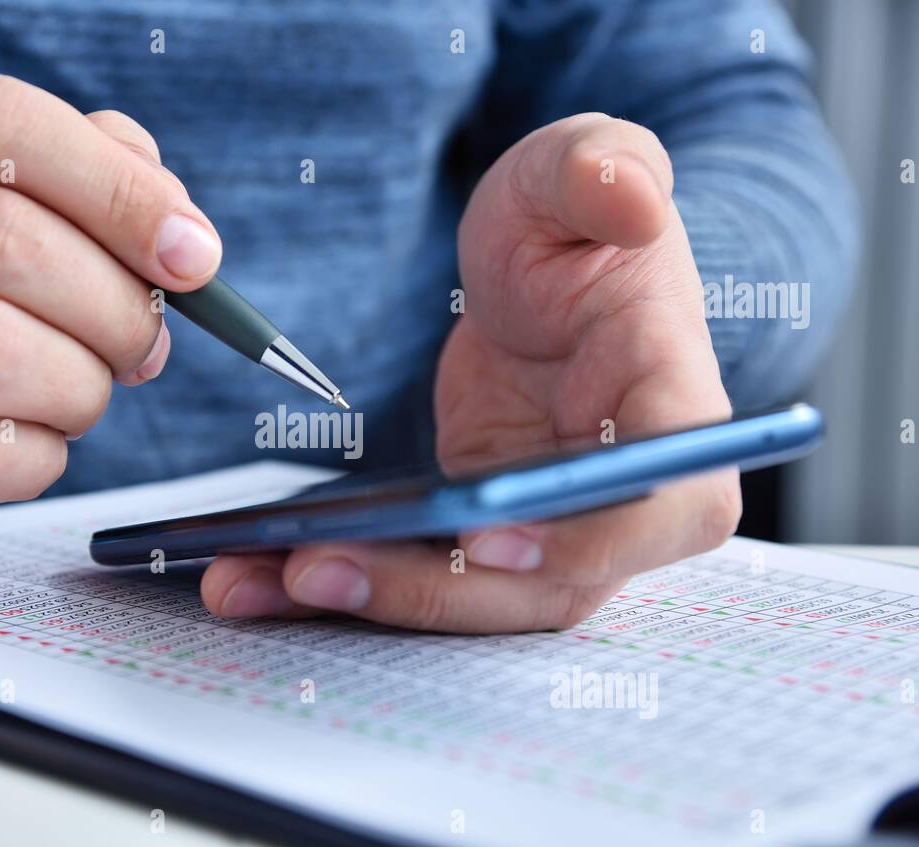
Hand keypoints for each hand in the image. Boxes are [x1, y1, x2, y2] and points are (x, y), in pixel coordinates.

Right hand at [0, 75, 221, 565]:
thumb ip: (72, 188)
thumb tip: (179, 228)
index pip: (2, 123)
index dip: (120, 189)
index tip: (196, 257)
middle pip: (7, 239)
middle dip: (116, 307)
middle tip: (145, 348)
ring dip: (80, 387)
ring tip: (80, 396)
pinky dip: (38, 457)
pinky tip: (30, 444)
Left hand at [202, 113, 739, 633]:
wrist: (535, 279)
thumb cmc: (570, 222)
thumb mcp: (579, 170)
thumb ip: (606, 171)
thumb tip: (633, 199)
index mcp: (671, 406)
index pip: (669, 504)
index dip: (592, 539)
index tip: (487, 533)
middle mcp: (618, 494)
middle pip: (549, 585)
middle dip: (432, 592)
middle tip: (315, 568)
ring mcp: (549, 530)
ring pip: (473, 601)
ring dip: (365, 603)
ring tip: (247, 581)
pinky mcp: (480, 538)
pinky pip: (421, 579)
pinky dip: (340, 586)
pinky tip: (251, 575)